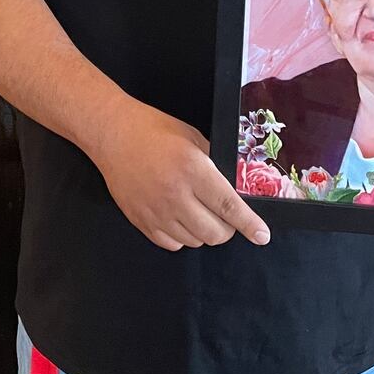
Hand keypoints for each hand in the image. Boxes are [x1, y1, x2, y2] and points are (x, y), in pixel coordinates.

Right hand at [86, 99, 270, 251]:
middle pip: (215, 233)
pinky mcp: (141, 221)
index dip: (249, 225)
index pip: (229, 207)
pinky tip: (178, 217)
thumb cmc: (152, 130)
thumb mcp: (192, 138)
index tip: (262, 235)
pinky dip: (181, 236)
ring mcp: (156, 212)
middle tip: (223, 214)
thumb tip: (233, 185)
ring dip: (203, 231)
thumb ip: (214, 163)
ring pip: (195, 241)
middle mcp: (176, 195)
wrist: (112, 133)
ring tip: (197, 210)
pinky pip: (172, 244)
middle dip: (227, 228)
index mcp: (193, 170)